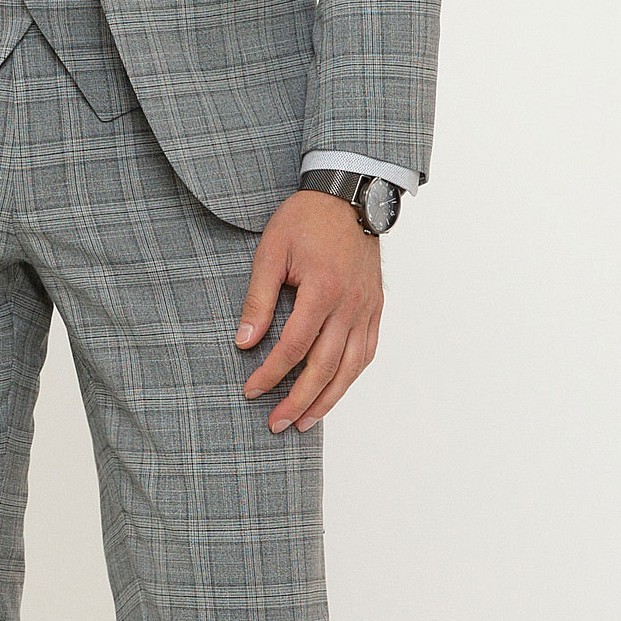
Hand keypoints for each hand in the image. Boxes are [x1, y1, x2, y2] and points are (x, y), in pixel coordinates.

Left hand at [234, 192, 384, 431]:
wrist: (349, 196)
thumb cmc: (305, 220)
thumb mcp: (272, 251)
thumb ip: (259, 298)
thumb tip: (245, 341)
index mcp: (324, 289)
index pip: (295, 346)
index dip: (271, 373)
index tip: (250, 390)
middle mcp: (351, 304)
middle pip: (325, 367)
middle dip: (298, 400)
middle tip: (276, 424)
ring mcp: (368, 308)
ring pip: (351, 367)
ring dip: (328, 400)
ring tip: (305, 422)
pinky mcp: (376, 308)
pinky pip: (367, 352)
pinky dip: (351, 377)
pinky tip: (334, 392)